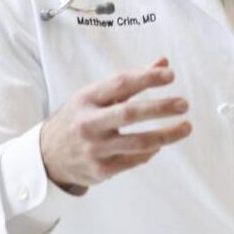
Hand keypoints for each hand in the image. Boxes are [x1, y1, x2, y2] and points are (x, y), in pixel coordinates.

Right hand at [39, 58, 191, 193]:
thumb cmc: (80, 118)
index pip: (120, 84)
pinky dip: (150, 152)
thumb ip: (130, 81)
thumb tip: (164, 63)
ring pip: (138, 142)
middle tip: (184, 104)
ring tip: (186, 127)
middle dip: (160, 108)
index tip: (171, 75)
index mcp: (87, 99)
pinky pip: (134, 160)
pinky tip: (159, 145)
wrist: (47, 156)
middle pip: (130, 114)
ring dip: (166, 135)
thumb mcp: (95, 96)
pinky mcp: (100, 170)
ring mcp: (94, 148)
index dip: (147, 78)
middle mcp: (88, 123)